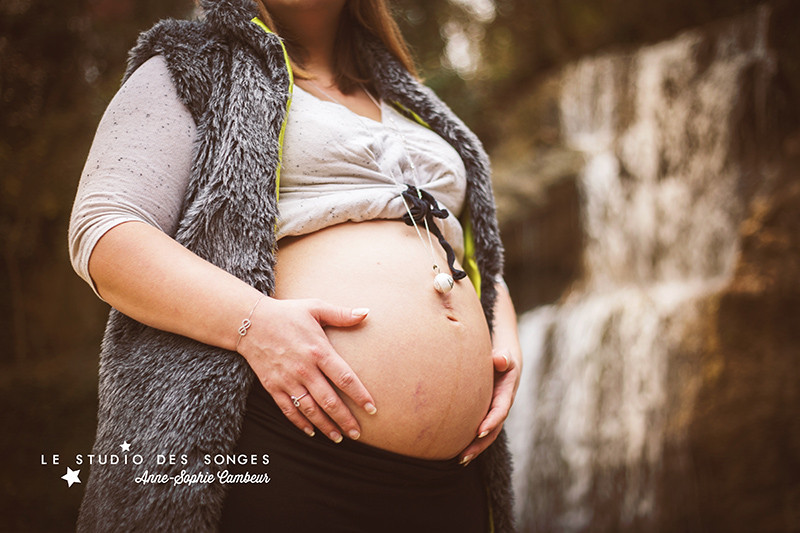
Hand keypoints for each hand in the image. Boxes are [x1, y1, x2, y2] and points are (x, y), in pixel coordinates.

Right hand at [237, 297, 376, 442]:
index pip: (344, 378)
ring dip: (326, 426)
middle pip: (329, 401)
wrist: (250, 322)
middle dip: (345, 419)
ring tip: (339, 438)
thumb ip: (342, 314)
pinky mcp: (273, 386)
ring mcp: (288, 380)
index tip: (372, 409)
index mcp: (318, 350)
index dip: (360, 395)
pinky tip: (312, 432)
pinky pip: (288, 410)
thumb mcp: (315, 307)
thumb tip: (367, 313)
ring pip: (310, 410)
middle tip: (358, 433)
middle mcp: (304, 369)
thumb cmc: (287, 313)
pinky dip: (300, 423)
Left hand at [458, 347, 520, 465]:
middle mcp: (501, 408)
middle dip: (479, 444)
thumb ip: (503, 358)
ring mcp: (493, 414)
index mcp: (506, 395)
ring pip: (486, 436)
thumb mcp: (505, 357)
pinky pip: (478, 433)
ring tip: (460, 460)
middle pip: (492, 430)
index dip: (491, 422)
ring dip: (474, 449)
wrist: (504, 365)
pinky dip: (470, 444)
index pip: (500, 411)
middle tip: (464, 455)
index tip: (480, 431)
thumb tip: (500, 359)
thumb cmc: (502, 360)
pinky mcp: (484, 416)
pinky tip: (456, 454)